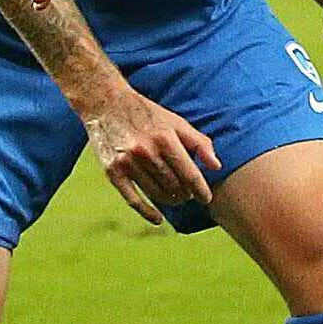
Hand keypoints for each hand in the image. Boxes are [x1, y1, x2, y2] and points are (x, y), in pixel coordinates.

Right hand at [79, 85, 220, 225]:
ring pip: (157, 193)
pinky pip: (132, 200)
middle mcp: (146, 151)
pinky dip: (147, 212)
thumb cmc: (148, 115)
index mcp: (165, 139)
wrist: (106, 104)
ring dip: (170, 200)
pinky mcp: (112, 171)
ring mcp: (127, 162)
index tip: (207, 198)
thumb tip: (216, 167)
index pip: (189, 174)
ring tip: (176, 197)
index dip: (201, 190)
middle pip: (174, 186)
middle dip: (186, 193)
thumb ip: (199, 143)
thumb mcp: (176, 122)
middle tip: (189, 194)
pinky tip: (158, 219)